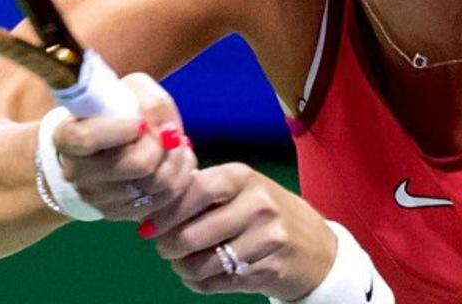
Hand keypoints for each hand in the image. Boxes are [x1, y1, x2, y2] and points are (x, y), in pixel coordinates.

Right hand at [50, 73, 196, 221]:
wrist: (102, 146)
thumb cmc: (115, 112)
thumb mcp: (128, 91)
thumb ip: (150, 101)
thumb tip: (167, 129)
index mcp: (68, 137)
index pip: (88, 138)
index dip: (122, 130)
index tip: (140, 123)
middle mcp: (77, 172)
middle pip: (138, 164)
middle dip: (163, 145)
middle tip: (169, 132)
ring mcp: (97, 198)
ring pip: (157, 184)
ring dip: (177, 160)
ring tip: (176, 144)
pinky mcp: (119, 213)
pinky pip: (163, 199)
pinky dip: (179, 178)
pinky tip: (175, 162)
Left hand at [145, 163, 336, 298]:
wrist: (313, 245)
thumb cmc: (263, 211)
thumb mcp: (240, 189)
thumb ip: (201, 191)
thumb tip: (151, 206)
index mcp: (243, 177)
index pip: (194, 192)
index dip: (165, 213)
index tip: (148, 228)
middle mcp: (258, 205)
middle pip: (192, 235)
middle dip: (169, 248)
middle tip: (166, 249)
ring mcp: (267, 239)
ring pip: (202, 265)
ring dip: (183, 269)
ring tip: (185, 264)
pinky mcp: (268, 271)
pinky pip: (217, 284)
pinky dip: (201, 284)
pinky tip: (203, 276)